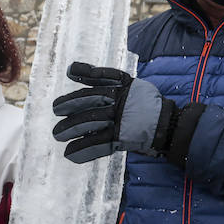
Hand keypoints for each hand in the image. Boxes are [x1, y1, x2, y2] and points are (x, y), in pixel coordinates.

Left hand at [51, 63, 176, 163]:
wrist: (168, 126)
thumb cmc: (148, 105)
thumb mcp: (131, 85)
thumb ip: (105, 77)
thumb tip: (72, 69)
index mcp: (124, 87)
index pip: (101, 77)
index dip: (84, 73)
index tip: (69, 72)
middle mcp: (120, 101)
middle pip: (89, 100)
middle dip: (69, 105)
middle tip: (55, 111)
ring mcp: (121, 120)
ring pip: (89, 122)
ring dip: (70, 129)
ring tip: (58, 135)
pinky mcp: (122, 138)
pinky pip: (98, 144)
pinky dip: (83, 150)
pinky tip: (71, 154)